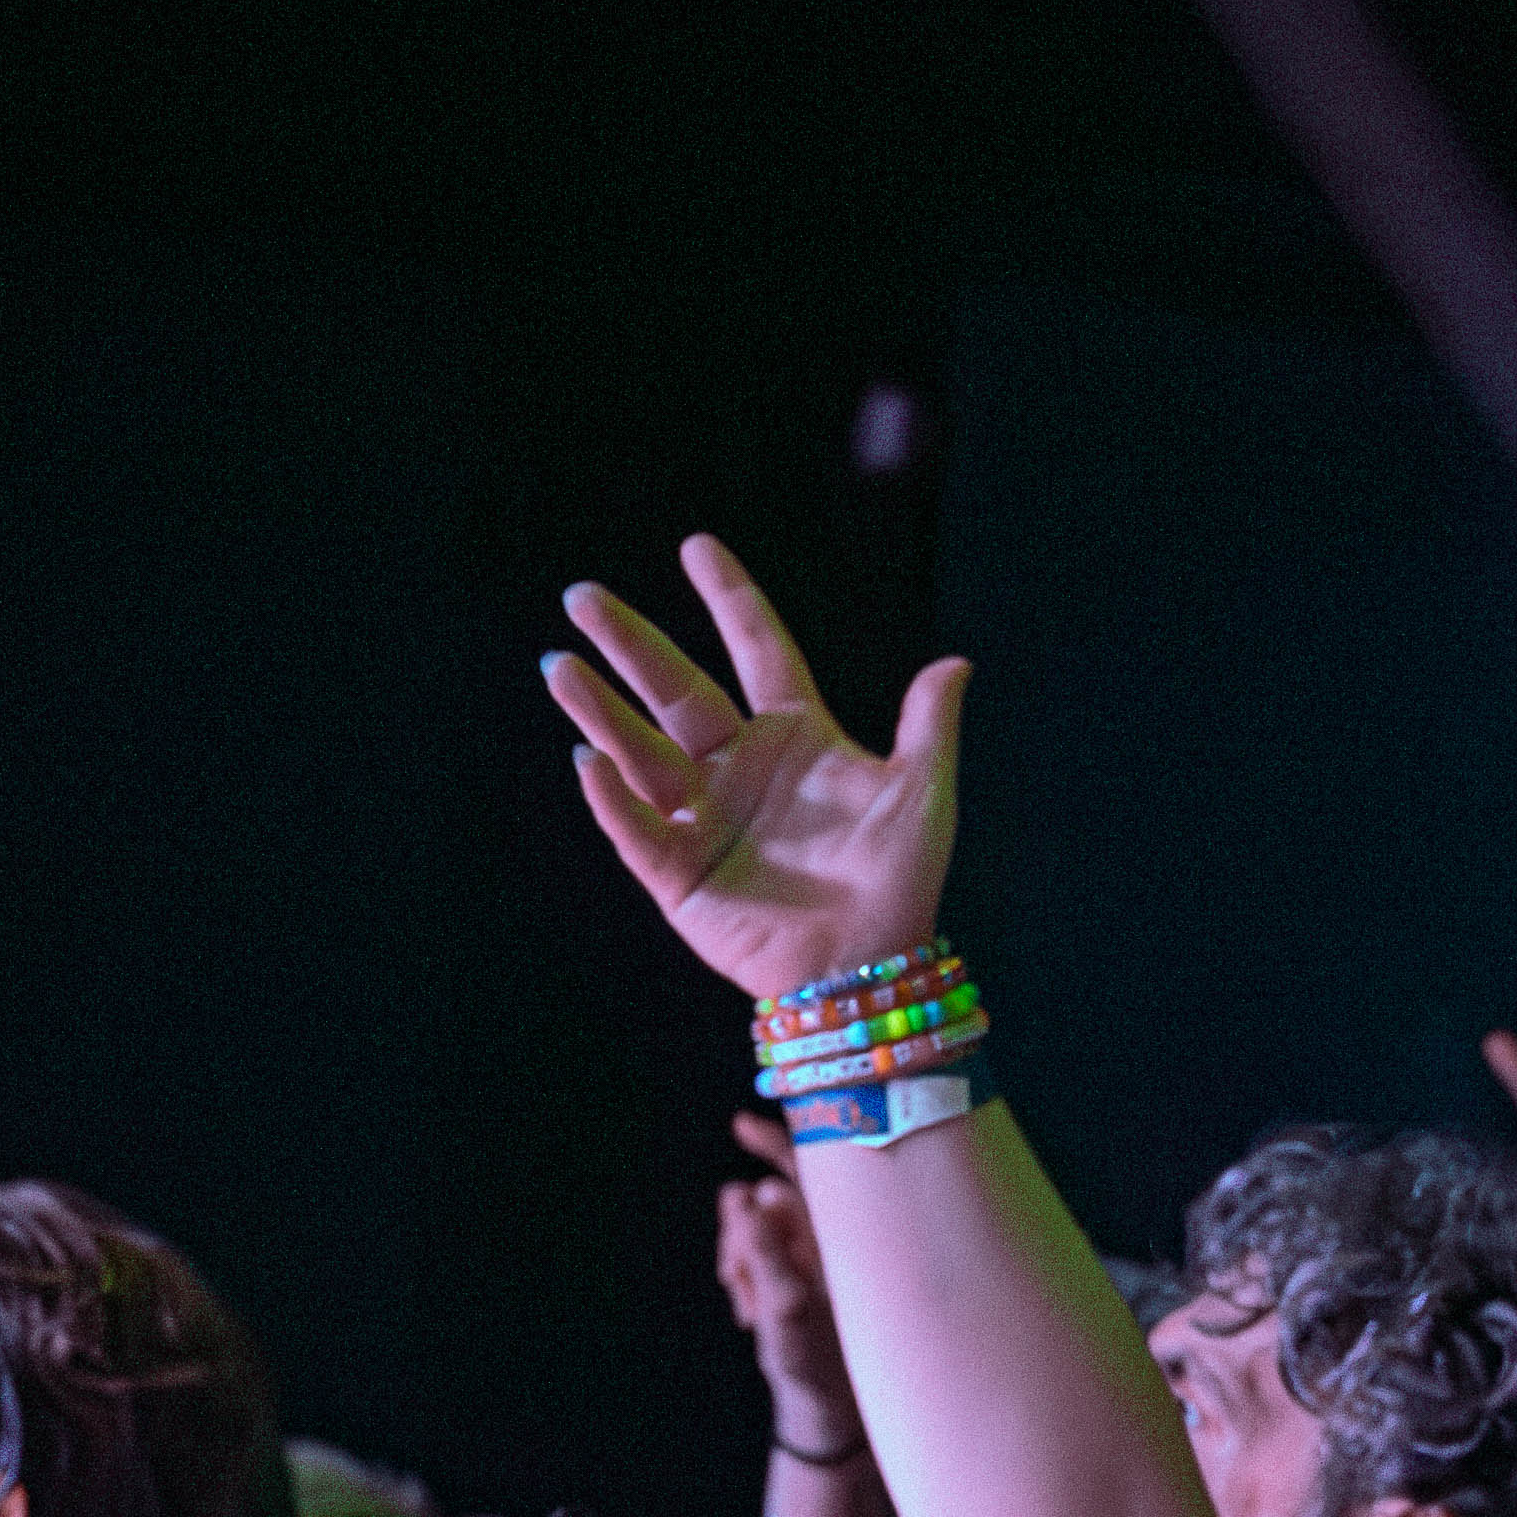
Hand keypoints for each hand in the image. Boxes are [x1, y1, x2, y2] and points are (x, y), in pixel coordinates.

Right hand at [546, 534, 967, 1002]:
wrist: (868, 969)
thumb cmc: (899, 881)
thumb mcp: (921, 796)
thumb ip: (927, 727)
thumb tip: (956, 663)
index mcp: (794, 736)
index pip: (756, 650)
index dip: (729, 598)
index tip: (696, 546)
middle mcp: (739, 767)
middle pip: (676, 690)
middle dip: (630, 643)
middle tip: (582, 597)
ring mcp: (704, 817)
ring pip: (641, 751)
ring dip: (600, 711)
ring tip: (560, 666)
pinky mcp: (680, 873)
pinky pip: (639, 829)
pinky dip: (614, 799)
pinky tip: (590, 761)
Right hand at [717, 1114, 866, 1451]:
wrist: (823, 1407)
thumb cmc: (820, 1362)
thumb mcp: (787, 1308)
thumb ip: (764, 1250)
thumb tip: (744, 1192)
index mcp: (843, 1236)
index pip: (811, 1172)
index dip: (778, 1142)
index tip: (742, 1125)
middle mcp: (826, 1237)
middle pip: (765, 1200)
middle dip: (741, 1234)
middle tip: (733, 1277)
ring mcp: (805, 1254)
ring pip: (750, 1229)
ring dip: (739, 1264)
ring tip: (750, 1311)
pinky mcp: (788, 1273)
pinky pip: (748, 1256)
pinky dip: (742, 1281)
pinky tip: (750, 1315)